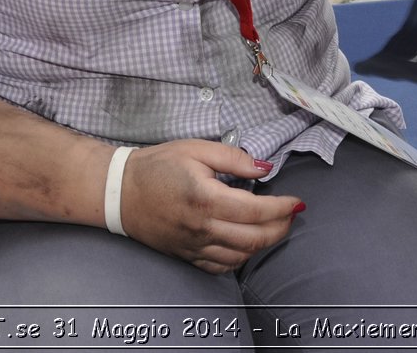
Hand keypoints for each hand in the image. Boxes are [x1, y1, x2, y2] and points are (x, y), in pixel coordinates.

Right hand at [121, 140, 302, 273]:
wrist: (120, 192)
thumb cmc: (157, 166)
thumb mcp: (195, 149)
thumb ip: (233, 158)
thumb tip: (265, 168)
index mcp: (206, 198)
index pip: (256, 211)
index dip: (282, 208)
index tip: (296, 201)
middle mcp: (202, 228)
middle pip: (255, 238)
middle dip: (281, 228)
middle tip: (291, 214)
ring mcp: (194, 246)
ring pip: (241, 255)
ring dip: (264, 243)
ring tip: (275, 227)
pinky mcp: (187, 256)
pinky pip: (221, 266)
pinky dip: (241, 258)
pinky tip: (247, 243)